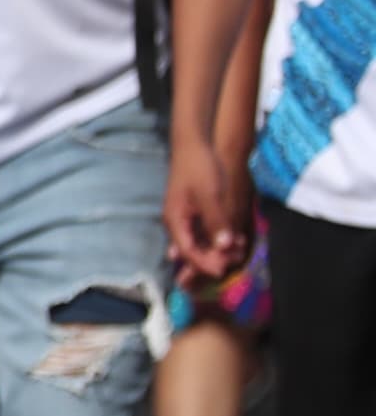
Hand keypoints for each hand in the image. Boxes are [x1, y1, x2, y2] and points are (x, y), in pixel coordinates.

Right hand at [167, 140, 250, 281]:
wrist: (195, 145)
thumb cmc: (200, 168)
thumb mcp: (211, 195)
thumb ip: (216, 221)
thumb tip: (224, 246)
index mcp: (176, 220)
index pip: (187, 251)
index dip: (205, 263)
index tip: (223, 270)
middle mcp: (177, 222)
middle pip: (192, 250)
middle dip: (212, 258)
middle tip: (235, 262)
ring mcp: (185, 217)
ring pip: (199, 242)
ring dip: (217, 250)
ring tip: (239, 252)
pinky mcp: (194, 211)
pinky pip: (204, 232)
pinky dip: (218, 238)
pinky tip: (236, 239)